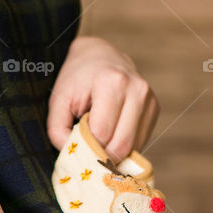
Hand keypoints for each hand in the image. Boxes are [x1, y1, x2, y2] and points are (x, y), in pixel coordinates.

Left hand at [47, 36, 159, 160]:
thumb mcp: (58, 101)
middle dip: (101, 155)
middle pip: (121, 145)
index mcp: (112, 82)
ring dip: (113, 152)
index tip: (75, 144)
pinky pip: (140, 142)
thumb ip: (57, 130)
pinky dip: (123, 146)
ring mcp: (149, 99)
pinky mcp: (155, 108)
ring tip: (98, 138)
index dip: (86, 146)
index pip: (101, 133)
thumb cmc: (76, 79)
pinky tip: (111, 133)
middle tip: (86, 152)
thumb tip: (72, 157)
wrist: (99, 56)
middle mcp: (137, 90)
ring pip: (133, 148)